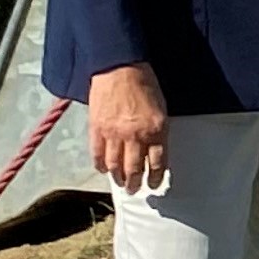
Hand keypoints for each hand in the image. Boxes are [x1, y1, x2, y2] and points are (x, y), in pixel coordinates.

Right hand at [86, 63, 169, 192]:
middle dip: (135, 183)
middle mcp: (136, 135)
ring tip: (120, 183)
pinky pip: (97, 153)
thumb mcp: (161, 108)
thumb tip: (153, 149)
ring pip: (115, 165)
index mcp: (157, 130)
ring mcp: (114, 133)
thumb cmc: (145, 83)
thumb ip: (157, 130)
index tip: (154, 184)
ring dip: (118, 177)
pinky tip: (103, 169)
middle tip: (135, 190)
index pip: (158, 163)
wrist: (119, 67)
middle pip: (135, 168)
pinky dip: (100, 164)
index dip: (155, 177)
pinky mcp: (96, 128)